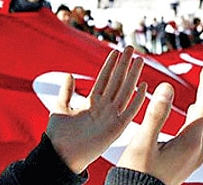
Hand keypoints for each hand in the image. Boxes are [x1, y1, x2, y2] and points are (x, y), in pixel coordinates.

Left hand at [45, 46, 146, 172]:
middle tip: (130, 48)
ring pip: (125, 91)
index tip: (115, 51)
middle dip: (124, 64)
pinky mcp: (117, 128)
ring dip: (132, 76)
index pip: (104, 79)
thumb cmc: (58, 136)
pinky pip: (130, 111)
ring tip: (139, 60)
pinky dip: (138, 99)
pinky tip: (144, 86)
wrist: (60, 156)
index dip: (109, 65)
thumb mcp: (60, 108)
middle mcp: (104, 108)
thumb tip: (69, 75)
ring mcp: (111, 117)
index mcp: (91, 103)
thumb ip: (66, 92)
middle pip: (117, 81)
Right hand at [117, 66, 202, 184]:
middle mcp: (197, 151)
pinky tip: (191, 112)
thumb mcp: (143, 142)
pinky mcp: (188, 162)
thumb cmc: (137, 173)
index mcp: (190, 144)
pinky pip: (198, 133)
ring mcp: (194, 158)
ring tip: (201, 87)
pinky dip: (197, 117)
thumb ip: (156, 114)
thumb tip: (168, 87)